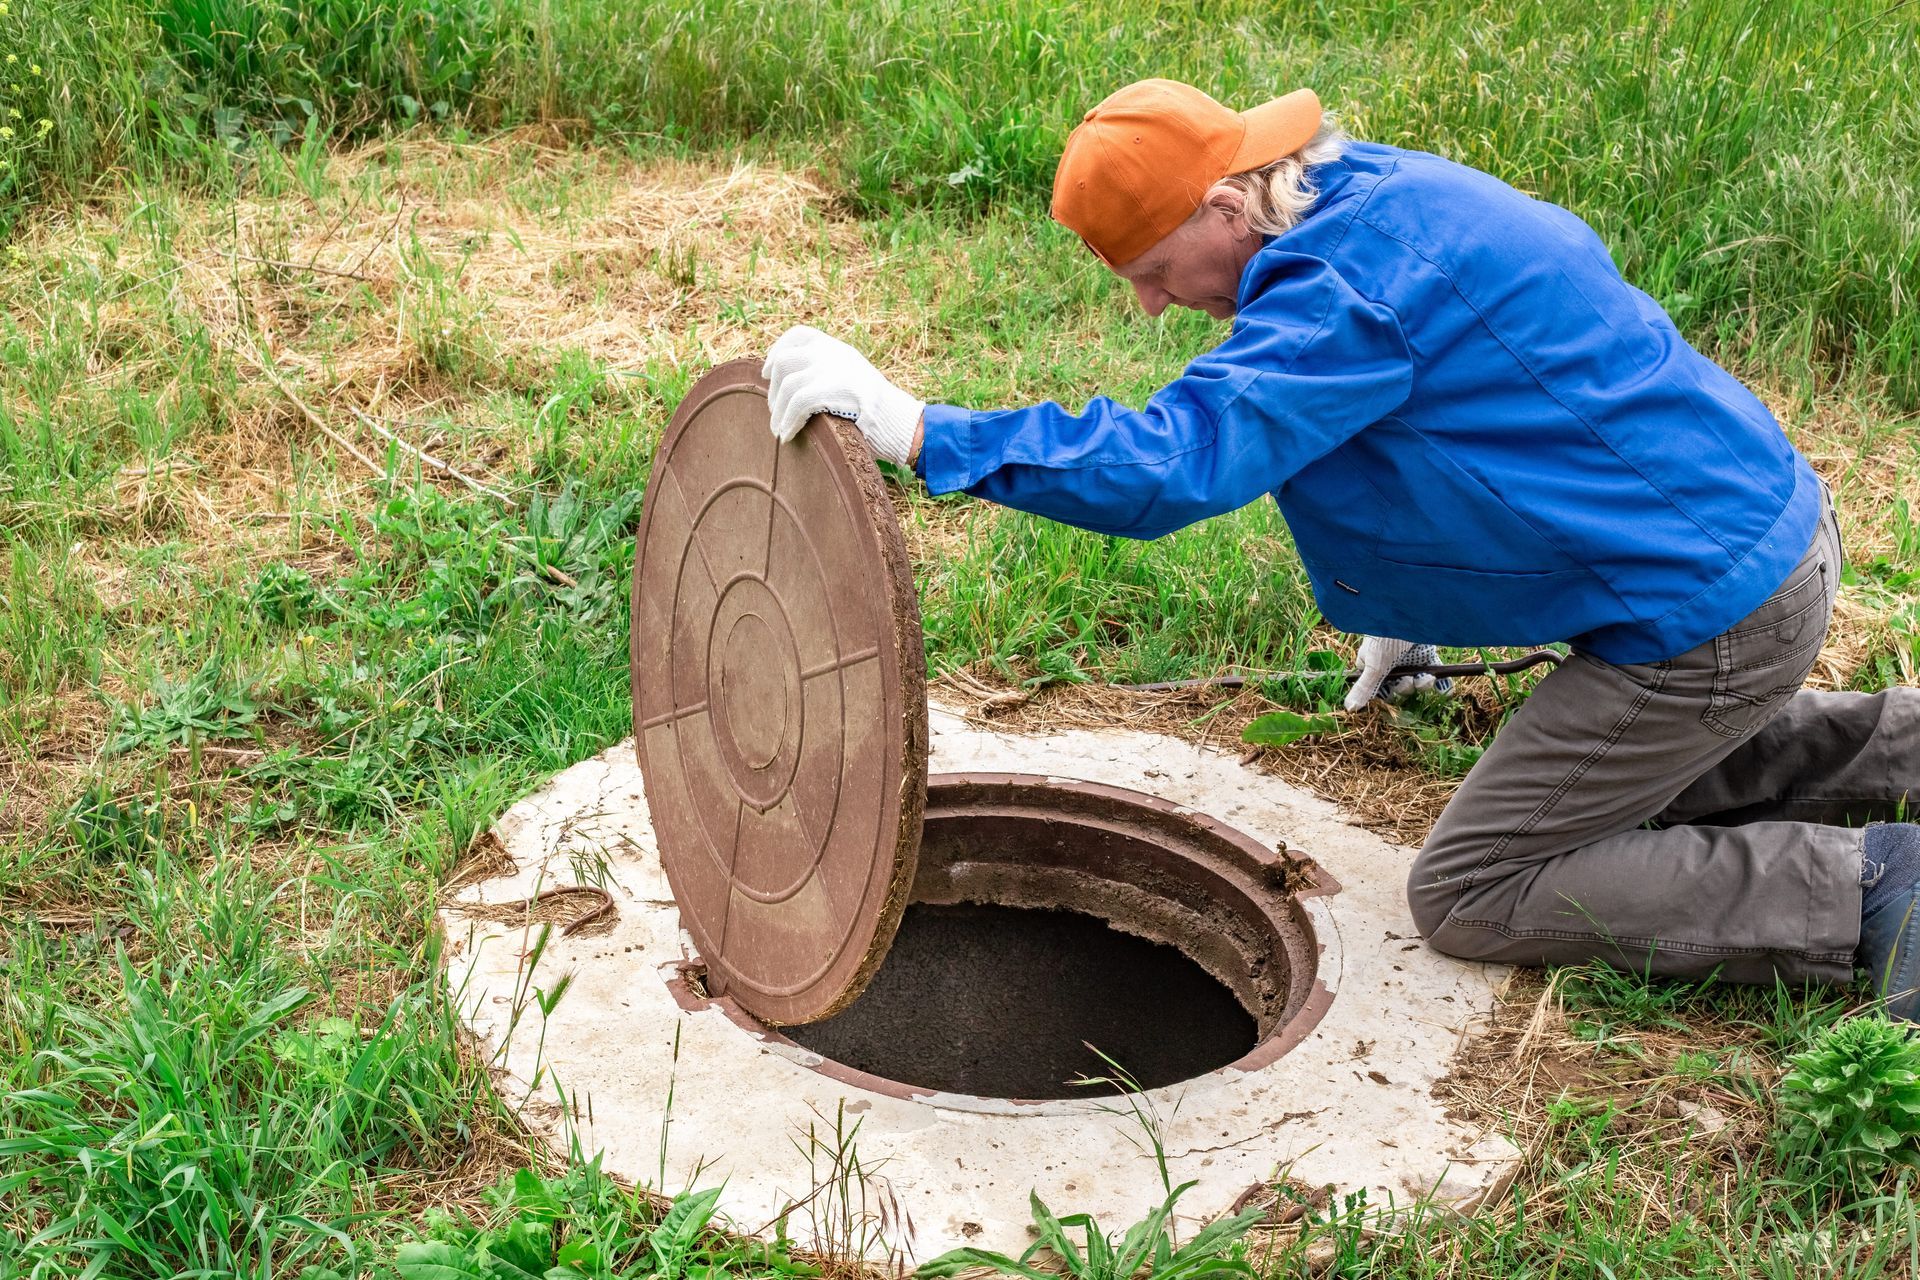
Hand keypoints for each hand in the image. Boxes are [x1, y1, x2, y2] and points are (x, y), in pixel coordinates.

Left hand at [761, 325, 924, 466]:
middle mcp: (832, 352)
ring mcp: (831, 368)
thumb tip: (793, 383)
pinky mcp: (831, 389)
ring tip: (778, 430)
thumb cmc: (876, 408)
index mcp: (837, 347)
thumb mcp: (852, 377)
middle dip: (773, 389)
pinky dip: (788, 421)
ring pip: (787, 385)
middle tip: (773, 411)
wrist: (899, 420)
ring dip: (778, 411)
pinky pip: (797, 404)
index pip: (799, 335)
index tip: (766, 371)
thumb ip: (829, 371)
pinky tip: (787, 435)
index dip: (777, 350)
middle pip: (784, 361)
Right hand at [1343, 635, 1453, 711]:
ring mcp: (1410, 658)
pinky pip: (1434, 673)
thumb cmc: (1385, 637)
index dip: (1387, 694)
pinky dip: (1440, 684)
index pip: (1379, 687)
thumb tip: (1348, 708)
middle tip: (1408, 681)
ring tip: (1426, 678)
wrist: (1410, 613)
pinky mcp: (1427, 654)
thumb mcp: (1374, 665)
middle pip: (1399, 686)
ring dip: (1422, 684)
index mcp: (1374, 664)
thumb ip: (1364, 688)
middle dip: (1405, 687)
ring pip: (1416, 682)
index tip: (1391, 695)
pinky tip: (1444, 688)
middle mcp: (1392, 663)